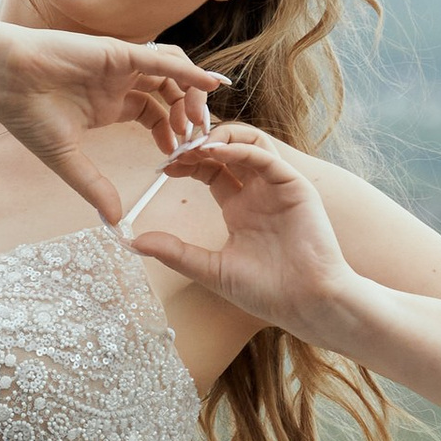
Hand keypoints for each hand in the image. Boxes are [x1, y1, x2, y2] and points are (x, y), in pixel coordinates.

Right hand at [0, 29, 224, 223]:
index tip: (179, 156)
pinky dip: (188, 69)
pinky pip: (161, 59)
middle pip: (169, 96)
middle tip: (197, 140)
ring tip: (199, 120)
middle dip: (188, 116)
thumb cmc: (26, 113)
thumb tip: (115, 220)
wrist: (4, 79)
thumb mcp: (66, 158)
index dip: (171, 135)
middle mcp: (119, 83)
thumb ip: (93, 186)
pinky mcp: (119, 52)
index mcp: (109, 105)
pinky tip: (209, 83)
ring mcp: (120, 65)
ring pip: (172, 76)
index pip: (154, 117)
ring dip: (192, 96)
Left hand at [124, 124, 361, 340]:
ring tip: (195, 145)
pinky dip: (240, 150)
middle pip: (228, 148)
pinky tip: (216, 154)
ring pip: (250, 141)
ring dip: (221, 137)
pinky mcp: (295, 186)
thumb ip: (176, 253)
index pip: (210, 169)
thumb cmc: (267, 292)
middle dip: (200, 143)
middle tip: (175, 146)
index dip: (187, 162)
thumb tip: (133, 242)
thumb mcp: (211, 269)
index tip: (164, 166)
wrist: (307, 303)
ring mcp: (277, 186)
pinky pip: (265, 157)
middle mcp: (258, 192)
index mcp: (239, 208)